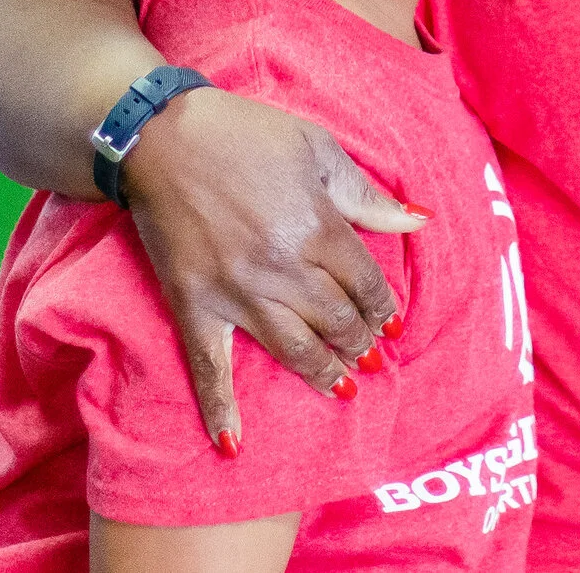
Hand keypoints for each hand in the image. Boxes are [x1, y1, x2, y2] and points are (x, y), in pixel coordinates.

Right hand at [117, 87, 428, 446]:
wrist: (161, 135)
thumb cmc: (245, 135)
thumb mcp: (317, 149)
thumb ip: (366, 194)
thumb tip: (419, 221)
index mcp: (317, 227)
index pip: (365, 284)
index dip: (382, 308)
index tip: (391, 323)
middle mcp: (283, 268)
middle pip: (336, 320)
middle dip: (359, 341)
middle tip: (369, 355)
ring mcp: (237, 292)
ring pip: (292, 348)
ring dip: (321, 373)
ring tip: (342, 388)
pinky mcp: (194, 305)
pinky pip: (208, 367)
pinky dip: (219, 409)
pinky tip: (231, 445)